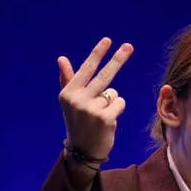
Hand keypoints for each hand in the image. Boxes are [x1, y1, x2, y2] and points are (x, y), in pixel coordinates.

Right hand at [58, 38, 133, 159]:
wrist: (83, 150)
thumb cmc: (78, 122)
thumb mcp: (71, 102)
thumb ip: (68, 79)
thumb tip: (62, 58)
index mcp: (68, 93)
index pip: (86, 69)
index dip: (98, 54)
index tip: (108, 40)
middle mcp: (78, 100)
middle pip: (104, 75)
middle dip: (118, 59)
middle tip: (129, 46)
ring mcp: (91, 109)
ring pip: (113, 93)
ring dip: (111, 102)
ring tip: (100, 114)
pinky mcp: (105, 118)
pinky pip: (120, 103)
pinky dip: (117, 109)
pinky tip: (108, 119)